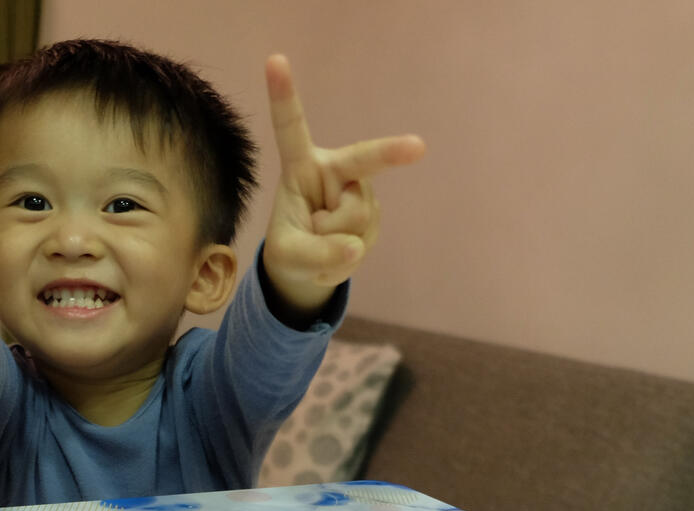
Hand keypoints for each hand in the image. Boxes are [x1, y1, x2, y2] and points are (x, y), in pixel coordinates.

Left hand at [261, 54, 425, 314]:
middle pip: (363, 161)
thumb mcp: (287, 258)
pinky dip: (347, 257)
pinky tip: (339, 252)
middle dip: (391, 152)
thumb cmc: (290, 248)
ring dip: (337, 244)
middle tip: (417, 147)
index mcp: (301, 165)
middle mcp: (335, 170)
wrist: (308, 267)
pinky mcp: (373, 214)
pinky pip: (365, 240)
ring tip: (322, 245)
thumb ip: (314, 254)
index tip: (275, 59)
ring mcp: (360, 191)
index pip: (291, 128)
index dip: (283, 96)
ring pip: (358, 218)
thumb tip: (354, 248)